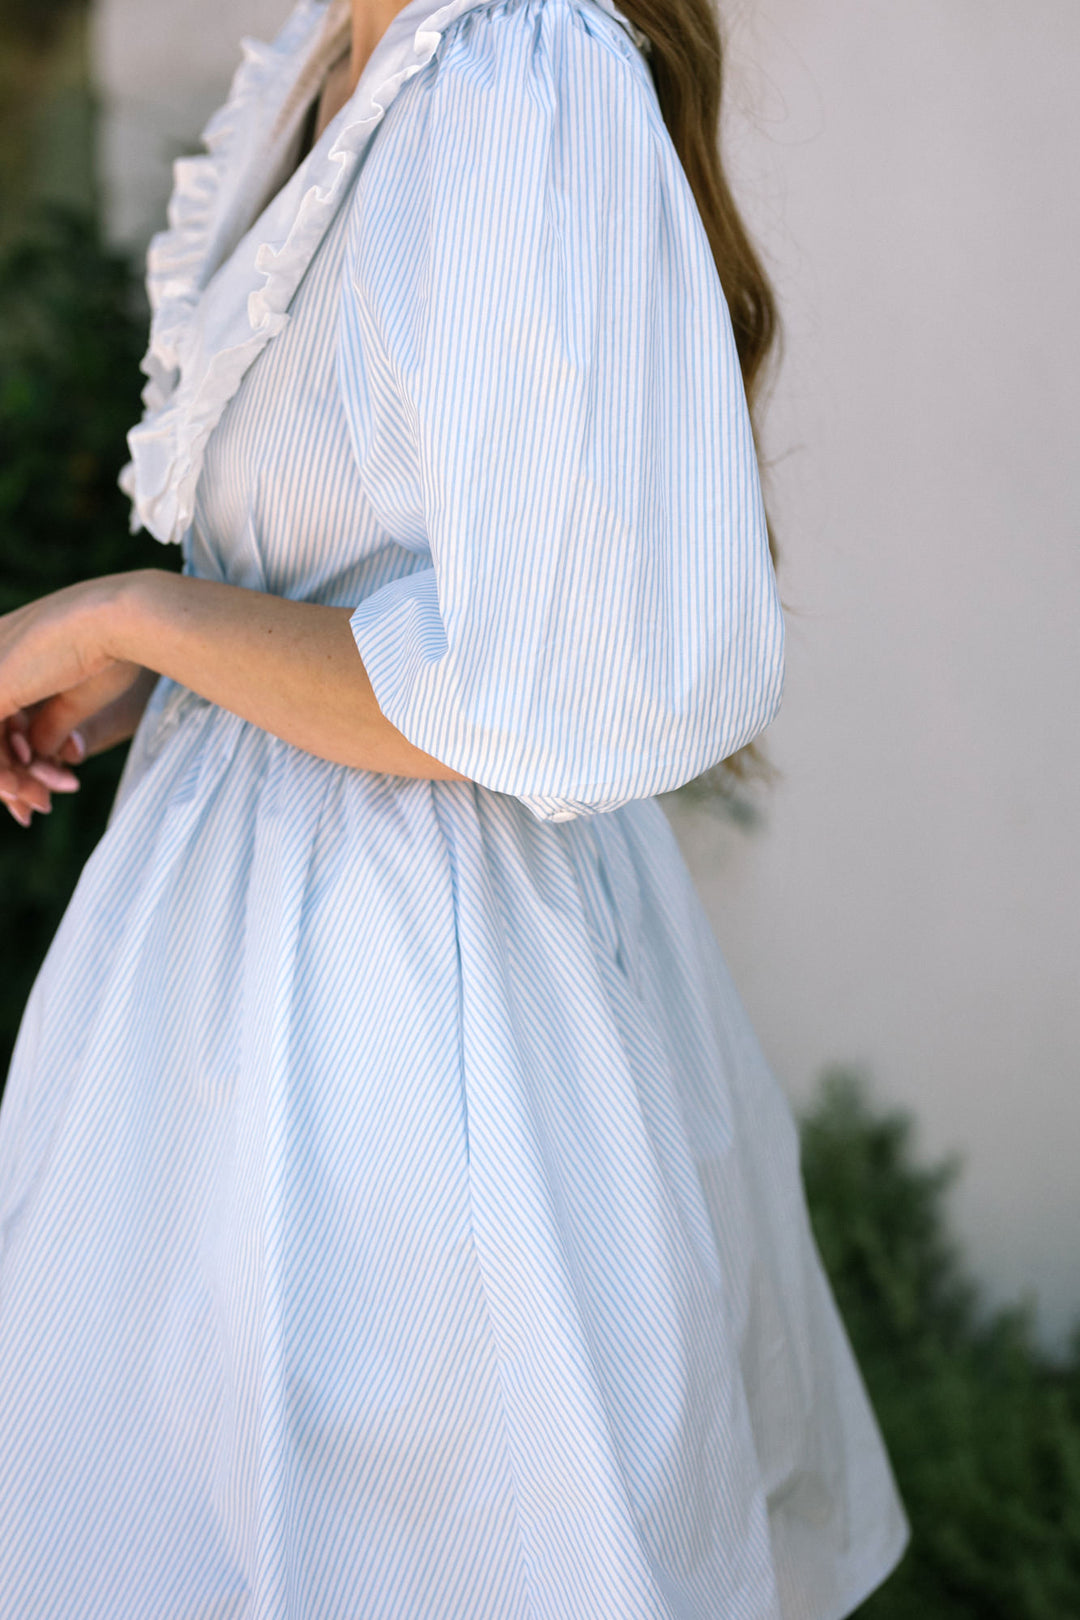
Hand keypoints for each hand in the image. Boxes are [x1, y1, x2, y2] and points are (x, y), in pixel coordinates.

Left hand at [0, 577, 153, 827]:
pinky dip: (4, 774)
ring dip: (11, 781)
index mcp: (6, 649)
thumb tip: (36, 755)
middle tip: (38, 807)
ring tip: (42, 803)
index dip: (14, 758)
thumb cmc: (115, 647)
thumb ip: (49, 725)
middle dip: (11, 777)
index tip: (41, 787)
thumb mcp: (75, 697)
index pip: (0, 717)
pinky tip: (28, 791)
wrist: (124, 620)